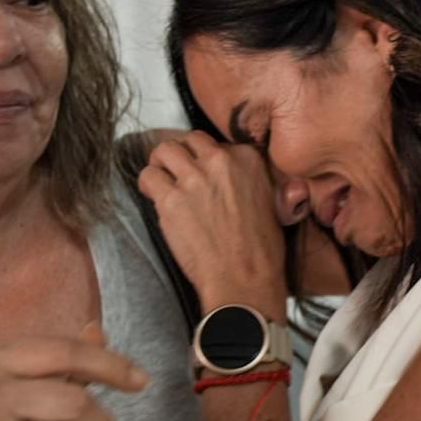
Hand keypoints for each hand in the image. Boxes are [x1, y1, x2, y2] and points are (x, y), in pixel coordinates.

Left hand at [138, 133, 287, 316]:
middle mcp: (220, 162)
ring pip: (164, 150)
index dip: (207, 159)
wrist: (245, 280)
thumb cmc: (260, 252)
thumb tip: (238, 179)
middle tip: (178, 171)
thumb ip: (252, 181)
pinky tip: (154, 197)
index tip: (205, 172)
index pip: (218, 143)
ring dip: (161, 164)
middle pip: (190, 141)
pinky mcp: (171, 199)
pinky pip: (148, 176)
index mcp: (248, 159)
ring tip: (162, 179)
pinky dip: (148, 185)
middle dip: (182, 155)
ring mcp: (194, 179)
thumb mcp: (273, 203)